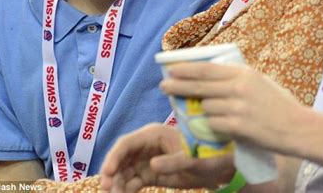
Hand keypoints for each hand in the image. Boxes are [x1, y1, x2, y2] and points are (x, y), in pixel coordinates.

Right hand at [100, 123, 234, 192]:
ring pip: (124, 172)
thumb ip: (172, 162)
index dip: (114, 157)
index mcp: (153, 134)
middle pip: (122, 158)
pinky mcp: (149, 174)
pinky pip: (132, 182)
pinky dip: (126, 190)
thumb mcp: (191, 159)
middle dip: (112, 173)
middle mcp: (146, 146)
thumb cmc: (206, 155)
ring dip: (117, 184)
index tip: (107, 173)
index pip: (127, 143)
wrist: (216, 166)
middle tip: (107, 190)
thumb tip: (152, 165)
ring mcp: (146, 160)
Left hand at [161, 63, 309, 156]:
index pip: (207, 68)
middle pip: (200, 85)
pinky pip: (214, 124)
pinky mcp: (238, 126)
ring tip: (201, 113)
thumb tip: (212, 75)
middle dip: (179, 86)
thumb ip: (238, 77)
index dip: (186, 69)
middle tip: (164, 86)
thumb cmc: (280, 104)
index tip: (171, 69)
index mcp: (243, 72)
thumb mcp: (260, 81)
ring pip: (206, 107)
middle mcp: (238, 86)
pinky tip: (213, 127)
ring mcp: (237, 106)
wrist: (297, 127)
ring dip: (202, 111)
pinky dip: (211, 126)